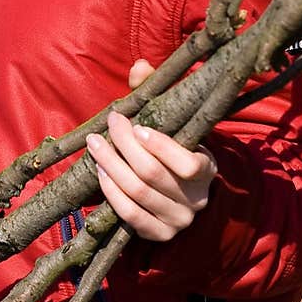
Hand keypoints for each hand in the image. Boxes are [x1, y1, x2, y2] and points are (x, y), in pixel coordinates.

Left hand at [85, 59, 217, 241]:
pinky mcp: (157, 235)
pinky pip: (129, 215)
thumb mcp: (175, 122)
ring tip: (95, 144)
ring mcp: (177, 221)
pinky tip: (99, 170)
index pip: (188, 165)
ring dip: (111, 166)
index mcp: (207, 170)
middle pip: (154, 175)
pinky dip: (110, 191)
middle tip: (110, 124)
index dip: (161, 146)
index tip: (137, 126)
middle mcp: (196, 200)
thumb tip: (139, 66)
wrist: (182, 194)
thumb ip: (158, 93)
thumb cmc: (175, 148)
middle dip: (125, 146)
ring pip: (138, 193)